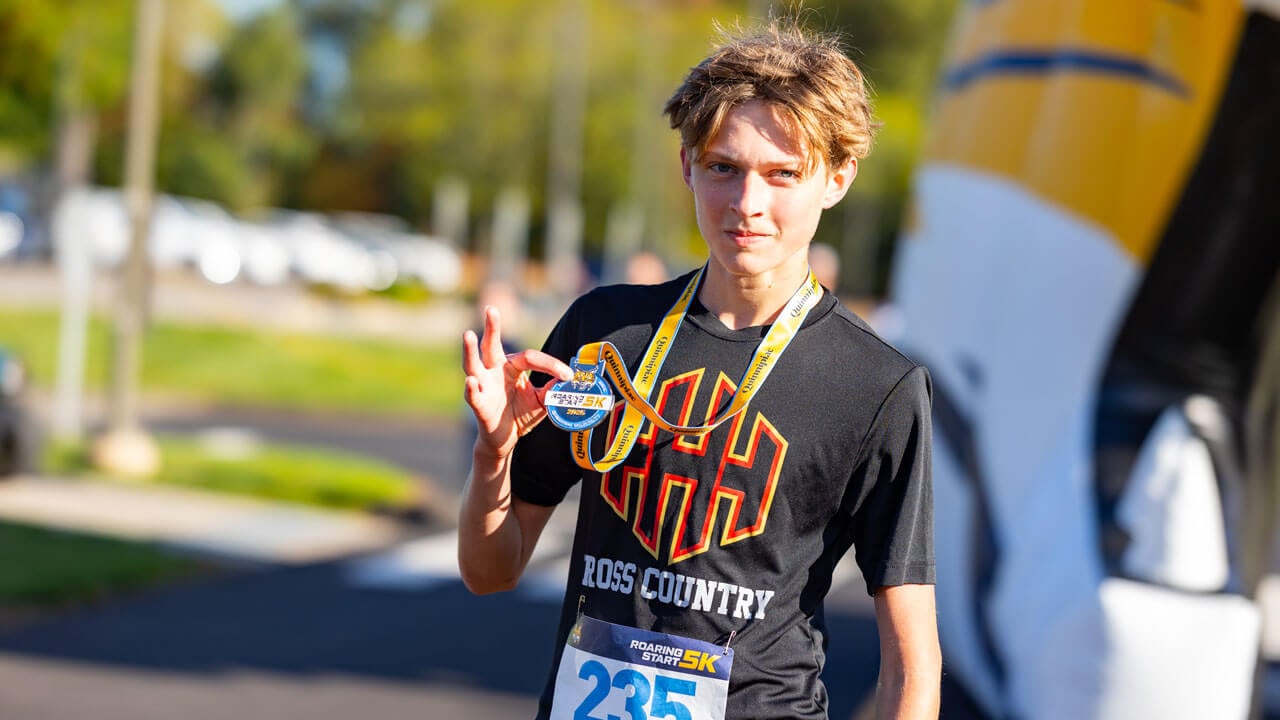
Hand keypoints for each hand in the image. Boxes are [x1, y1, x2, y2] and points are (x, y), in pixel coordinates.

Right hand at [463, 306, 572, 459]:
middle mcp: (494, 371)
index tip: (568, 375)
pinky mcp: (478, 404)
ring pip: (473, 364)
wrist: (505, 439)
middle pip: (491, 346)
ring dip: (470, 350)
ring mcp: (483, 386)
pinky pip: (473, 395)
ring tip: (468, 334)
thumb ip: (553, 389)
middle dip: (492, 327)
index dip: (551, 365)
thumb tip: (569, 381)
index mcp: (511, 366)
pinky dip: (471, 388)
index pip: (530, 357)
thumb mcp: (542, 400)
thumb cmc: (521, 414)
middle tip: (491, 309)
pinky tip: (470, 381)